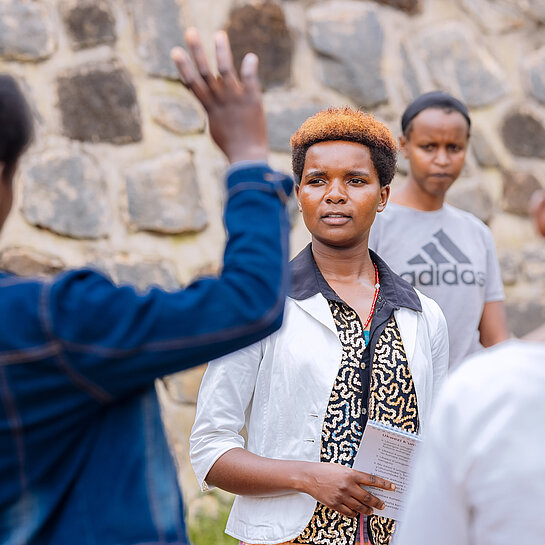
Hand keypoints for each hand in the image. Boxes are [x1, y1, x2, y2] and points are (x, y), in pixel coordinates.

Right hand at [171, 28, 267, 163]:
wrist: (247, 157)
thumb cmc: (232, 146)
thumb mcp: (216, 128)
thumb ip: (213, 111)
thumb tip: (210, 101)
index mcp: (210, 108)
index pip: (193, 84)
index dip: (183, 67)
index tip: (175, 50)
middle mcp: (220, 100)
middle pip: (204, 73)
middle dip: (196, 52)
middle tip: (190, 32)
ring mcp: (236, 99)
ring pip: (225, 71)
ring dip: (221, 51)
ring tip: (218, 34)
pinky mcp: (252, 100)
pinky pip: (250, 80)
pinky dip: (249, 68)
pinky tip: (251, 57)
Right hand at [301, 462, 394, 517]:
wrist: (309, 476)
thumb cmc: (325, 470)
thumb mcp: (341, 468)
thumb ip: (353, 476)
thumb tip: (365, 483)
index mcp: (350, 474)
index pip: (371, 480)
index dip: (383, 484)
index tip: (392, 487)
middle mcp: (348, 486)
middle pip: (368, 497)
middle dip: (377, 502)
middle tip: (383, 505)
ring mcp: (341, 496)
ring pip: (360, 507)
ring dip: (368, 510)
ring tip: (371, 511)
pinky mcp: (335, 504)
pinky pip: (349, 512)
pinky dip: (354, 513)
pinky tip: (357, 512)